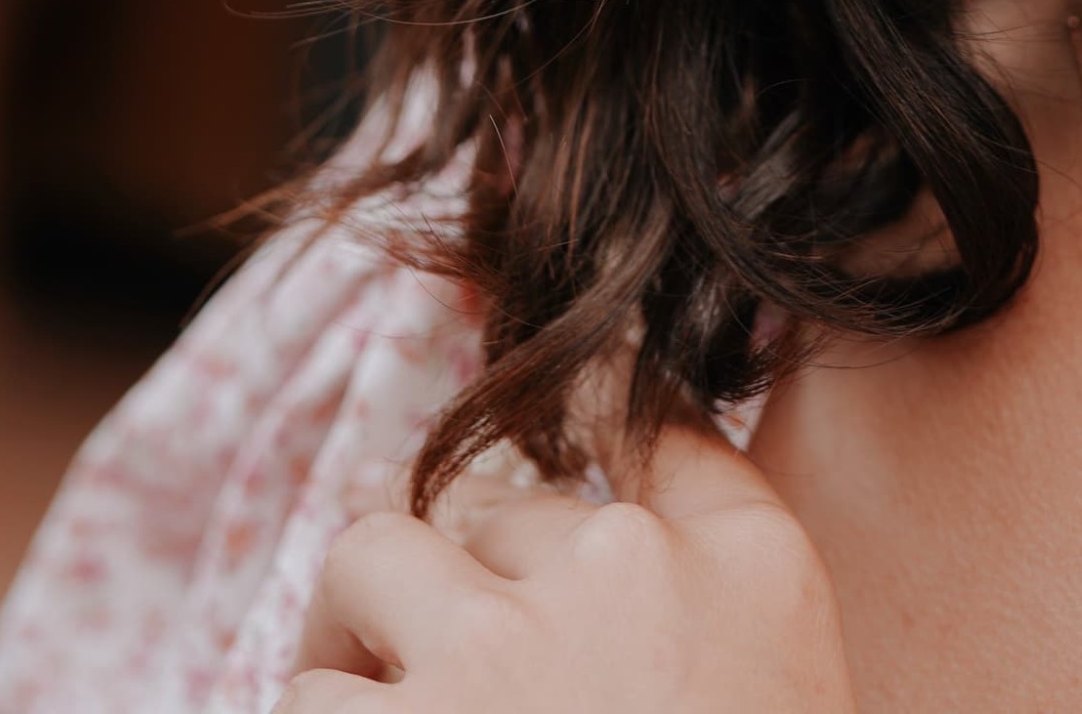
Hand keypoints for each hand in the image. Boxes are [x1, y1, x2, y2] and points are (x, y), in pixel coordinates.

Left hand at [274, 418, 856, 712]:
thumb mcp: (776, 694)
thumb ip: (708, 606)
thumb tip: (606, 529)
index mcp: (753, 566)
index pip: (661, 415)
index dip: (597, 399)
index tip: (561, 408)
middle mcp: (627, 571)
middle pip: (500, 499)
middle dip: (471, 574)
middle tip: (467, 666)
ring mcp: (501, 648)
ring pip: (373, 555)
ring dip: (365, 631)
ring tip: (377, 703)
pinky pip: (304, 695)